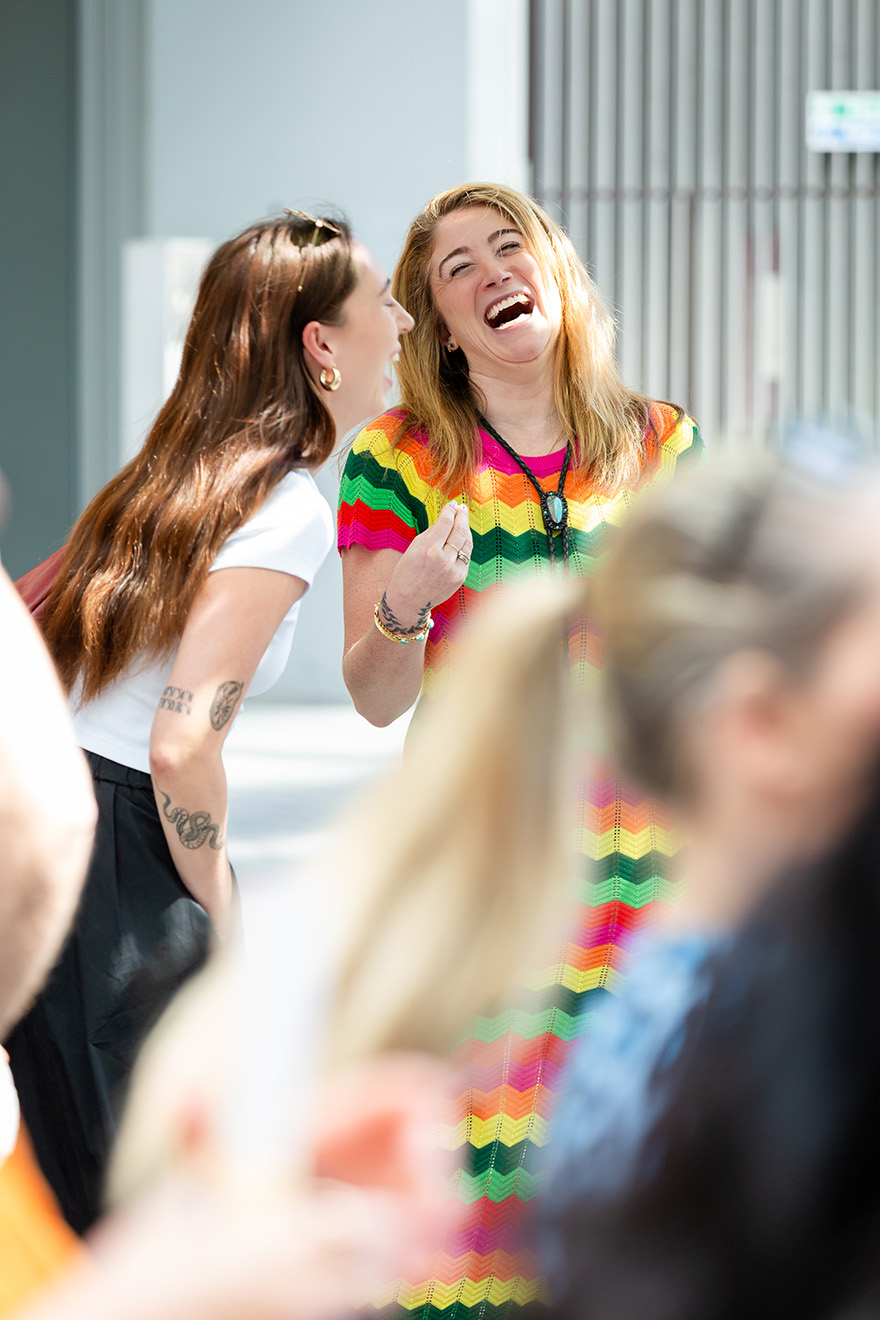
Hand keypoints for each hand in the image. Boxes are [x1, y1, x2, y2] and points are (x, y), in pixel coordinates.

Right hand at [381, 501, 472, 631]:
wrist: (409, 601)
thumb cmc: (407, 572)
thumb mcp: (414, 548)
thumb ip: (432, 533)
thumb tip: (447, 518)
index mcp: (429, 550)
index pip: (446, 523)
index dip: (450, 511)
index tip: (452, 504)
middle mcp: (444, 560)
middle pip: (460, 531)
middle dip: (462, 517)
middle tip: (462, 508)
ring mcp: (454, 570)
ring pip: (466, 543)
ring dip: (466, 529)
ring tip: (463, 521)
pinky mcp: (460, 577)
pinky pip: (466, 556)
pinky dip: (464, 545)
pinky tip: (461, 538)